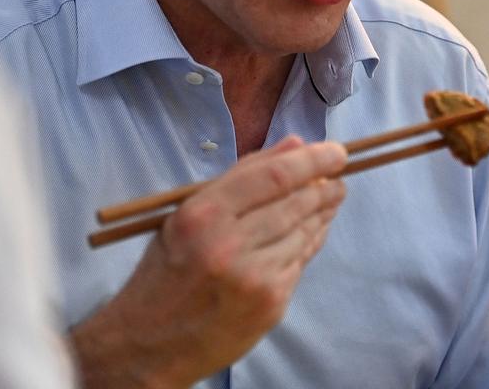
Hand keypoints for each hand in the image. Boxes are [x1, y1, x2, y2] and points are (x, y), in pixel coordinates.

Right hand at [71, 136, 347, 387]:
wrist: (150, 343)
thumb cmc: (165, 270)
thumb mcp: (186, 214)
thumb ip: (242, 176)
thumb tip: (295, 145)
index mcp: (202, 215)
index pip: (273, 177)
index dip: (312, 160)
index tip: (336, 150)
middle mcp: (229, 245)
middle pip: (296, 203)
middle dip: (325, 184)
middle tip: (339, 173)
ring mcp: (254, 278)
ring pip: (304, 231)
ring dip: (323, 210)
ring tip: (332, 195)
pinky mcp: (270, 304)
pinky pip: (301, 261)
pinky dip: (312, 239)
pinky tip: (315, 228)